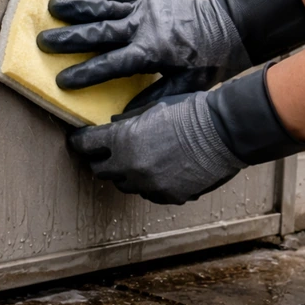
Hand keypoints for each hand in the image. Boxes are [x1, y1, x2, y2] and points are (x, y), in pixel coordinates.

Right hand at [38, 0, 304, 111]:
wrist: (230, 25)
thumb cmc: (208, 63)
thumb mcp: (185, 87)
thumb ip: (153, 99)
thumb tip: (120, 117)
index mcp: (152, 52)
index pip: (111, 65)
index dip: (85, 73)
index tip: (61, 81)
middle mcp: (143, 28)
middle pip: (100, 33)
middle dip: (69, 38)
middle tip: (43, 41)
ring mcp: (144, 11)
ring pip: (104, 10)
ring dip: (75, 10)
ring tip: (50, 8)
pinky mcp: (146, 1)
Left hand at [69, 92, 242, 204]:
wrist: (225, 131)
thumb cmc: (190, 112)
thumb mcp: (151, 108)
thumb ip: (126, 122)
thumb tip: (112, 126)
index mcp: (121, 140)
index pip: (85, 145)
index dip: (80, 142)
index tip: (79, 140)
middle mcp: (130, 166)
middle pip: (100, 169)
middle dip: (101, 160)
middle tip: (104, 153)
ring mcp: (148, 185)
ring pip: (124, 184)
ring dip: (125, 173)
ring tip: (137, 162)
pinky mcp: (167, 196)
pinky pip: (148, 193)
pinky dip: (149, 184)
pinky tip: (159, 172)